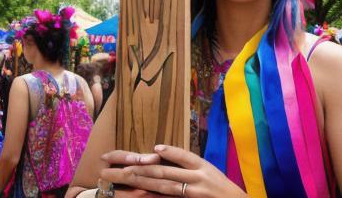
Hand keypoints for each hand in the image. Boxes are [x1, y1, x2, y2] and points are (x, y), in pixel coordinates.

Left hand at [99, 145, 246, 197]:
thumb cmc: (220, 187)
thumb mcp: (208, 171)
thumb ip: (190, 166)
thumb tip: (165, 159)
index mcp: (203, 165)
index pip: (184, 156)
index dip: (170, 152)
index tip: (154, 148)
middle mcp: (198, 177)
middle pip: (165, 171)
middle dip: (141, 168)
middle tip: (122, 166)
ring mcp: (194, 191)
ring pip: (164, 186)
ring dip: (143, 181)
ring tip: (126, 177)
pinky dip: (157, 195)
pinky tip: (146, 192)